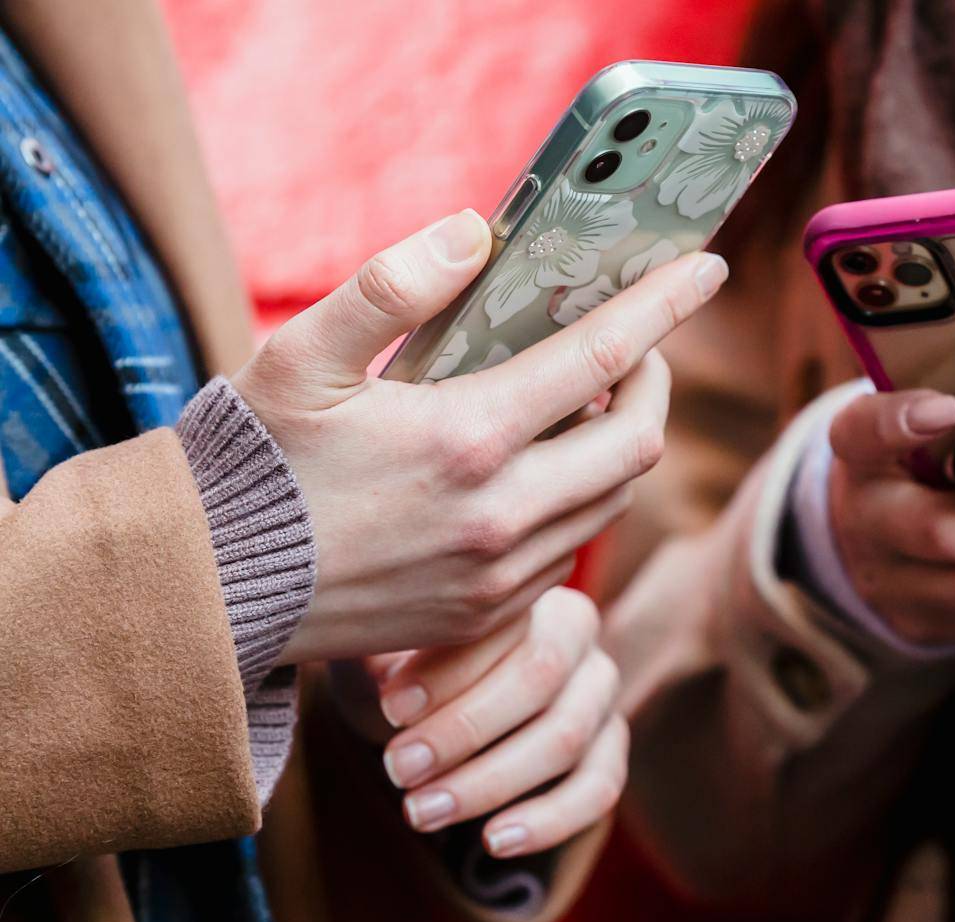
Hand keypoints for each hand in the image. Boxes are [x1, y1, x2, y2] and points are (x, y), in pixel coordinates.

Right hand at [233, 209, 726, 661]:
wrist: (207, 591)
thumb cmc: (249, 464)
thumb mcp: (299, 356)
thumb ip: (388, 287)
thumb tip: (474, 234)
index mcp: (466, 439)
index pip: (603, 357)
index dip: (665, 306)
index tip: (707, 269)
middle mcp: (502, 516)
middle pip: (637, 441)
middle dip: (657, 382)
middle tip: (639, 346)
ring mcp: (500, 575)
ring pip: (615, 501)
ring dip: (624, 443)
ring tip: (592, 398)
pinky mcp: (487, 614)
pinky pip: (573, 551)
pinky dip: (585, 499)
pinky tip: (547, 468)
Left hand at [371, 587, 624, 857]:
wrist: (435, 708)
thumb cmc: (406, 669)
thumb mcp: (387, 650)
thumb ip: (385, 650)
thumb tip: (375, 672)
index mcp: (532, 595)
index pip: (506, 624)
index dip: (450, 669)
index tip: (391, 708)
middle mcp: (582, 638)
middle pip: (540, 678)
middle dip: (464, 729)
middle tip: (398, 768)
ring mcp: (602, 697)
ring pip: (565, 739)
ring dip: (489, 782)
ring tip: (421, 812)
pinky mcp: (609, 753)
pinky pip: (598, 790)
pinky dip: (548, 821)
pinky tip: (492, 842)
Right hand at [826, 389, 954, 645]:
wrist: (878, 537)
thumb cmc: (917, 457)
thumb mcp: (917, 414)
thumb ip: (953, 392)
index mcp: (858, 457)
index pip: (862, 435)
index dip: (900, 423)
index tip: (947, 406)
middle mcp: (866, 524)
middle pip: (943, 532)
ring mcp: (896, 586)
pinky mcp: (934, 625)